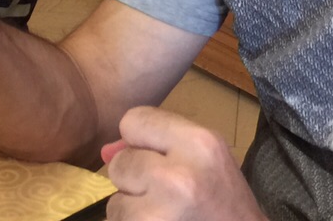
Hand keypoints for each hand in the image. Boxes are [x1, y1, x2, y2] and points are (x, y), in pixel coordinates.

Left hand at [101, 107, 265, 220]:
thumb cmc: (225, 202)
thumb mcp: (206, 159)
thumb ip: (159, 143)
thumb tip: (107, 152)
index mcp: (199, 144)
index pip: (133, 120)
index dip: (140, 140)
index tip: (158, 157)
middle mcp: (178, 177)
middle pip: (120, 163)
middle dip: (135, 180)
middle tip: (166, 194)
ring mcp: (160, 213)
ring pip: (115, 202)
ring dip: (132, 210)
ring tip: (164, 214)